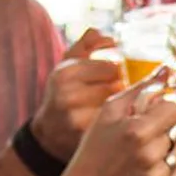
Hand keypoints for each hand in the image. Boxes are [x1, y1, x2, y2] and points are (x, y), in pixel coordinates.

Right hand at [31, 29, 126, 161]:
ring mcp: (76, 118)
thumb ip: (87, 46)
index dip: (119, 72)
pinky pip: (115, 125)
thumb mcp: (68, 66)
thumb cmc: (63, 94)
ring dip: (126, 106)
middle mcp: (67, 95)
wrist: (49, 134)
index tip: (118, 77)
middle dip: (123, 89)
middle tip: (123, 93)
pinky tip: (118, 123)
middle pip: (116, 86)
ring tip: (122, 107)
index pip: (111, 66)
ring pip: (118, 106)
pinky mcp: (85, 138)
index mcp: (65, 73)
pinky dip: (121, 122)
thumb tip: (110, 38)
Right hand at [55, 87, 175, 175]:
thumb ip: (142, 88)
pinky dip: (170, 168)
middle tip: (141, 138)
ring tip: (143, 154)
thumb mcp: (111, 109)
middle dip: (164, 130)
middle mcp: (150, 155)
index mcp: (138, 130)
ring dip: (167, 149)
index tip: (149, 116)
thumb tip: (169, 69)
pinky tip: (149, 168)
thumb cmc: (98, 143)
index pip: (175, 109)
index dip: (163, 110)